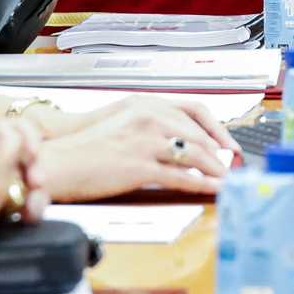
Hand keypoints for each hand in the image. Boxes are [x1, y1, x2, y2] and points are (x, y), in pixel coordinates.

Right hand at [36, 95, 240, 198]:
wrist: (59, 162)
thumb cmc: (86, 146)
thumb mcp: (123, 121)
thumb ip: (152, 123)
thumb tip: (182, 138)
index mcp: (146, 104)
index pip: (195, 110)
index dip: (218, 128)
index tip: (229, 143)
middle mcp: (148, 117)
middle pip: (199, 133)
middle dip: (221, 152)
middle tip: (233, 165)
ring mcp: (145, 141)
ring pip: (195, 154)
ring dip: (216, 169)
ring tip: (228, 179)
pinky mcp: (140, 167)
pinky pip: (180, 176)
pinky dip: (201, 184)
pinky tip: (212, 190)